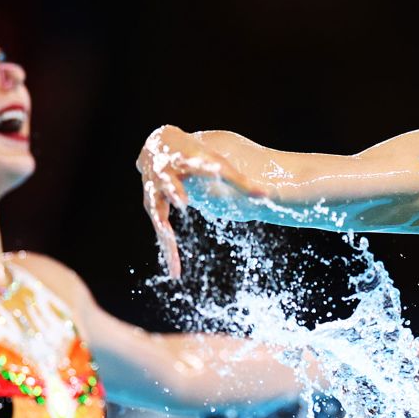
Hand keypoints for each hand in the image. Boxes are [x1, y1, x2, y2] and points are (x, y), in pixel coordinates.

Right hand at [136, 125, 268, 278]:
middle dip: (174, 190)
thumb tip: (265, 196)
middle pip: (169, 182)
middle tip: (182, 200)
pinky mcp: (152, 205)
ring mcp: (155, 190)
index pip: (199, 163)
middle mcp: (166, 173)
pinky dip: (168, 249)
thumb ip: (239, 181)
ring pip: (158, 213)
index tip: (217, 169)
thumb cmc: (192, 154)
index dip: (208, 166)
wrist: (156, 146)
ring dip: (166, 234)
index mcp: (185, 159)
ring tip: (175, 257)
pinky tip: (175, 271)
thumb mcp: (215, 163)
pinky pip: (160, 230)